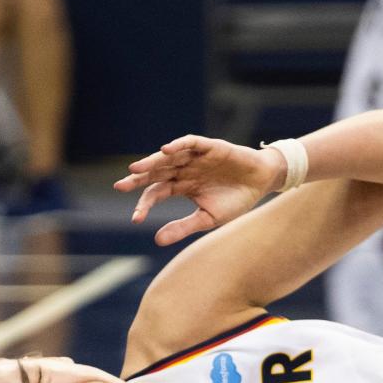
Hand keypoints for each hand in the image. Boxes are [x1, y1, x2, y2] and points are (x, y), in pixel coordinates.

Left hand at [114, 135, 285, 245]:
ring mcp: (195, 157)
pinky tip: (166, 150)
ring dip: (152, 161)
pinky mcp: (209, 147)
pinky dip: (178, 145)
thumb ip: (183, 227)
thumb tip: (156, 240)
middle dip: (138, 179)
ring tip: (136, 169)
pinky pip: (190, 143)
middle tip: (120, 186)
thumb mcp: (207, 219)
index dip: (144, 204)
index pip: (156, 193)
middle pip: (156, 173)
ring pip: (168, 157)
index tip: (136, 219)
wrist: (261, 183)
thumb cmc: (236, 201)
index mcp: (182, 186)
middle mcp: (184, 170)